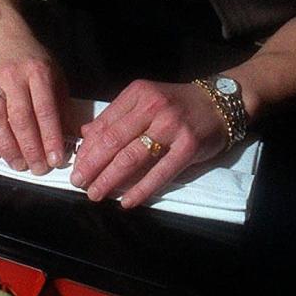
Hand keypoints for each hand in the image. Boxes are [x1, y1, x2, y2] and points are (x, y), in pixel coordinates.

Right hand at [0, 41, 69, 176]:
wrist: (3, 40)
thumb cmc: (34, 63)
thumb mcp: (55, 76)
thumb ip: (61, 105)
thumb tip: (68, 140)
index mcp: (38, 72)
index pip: (45, 110)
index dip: (50, 138)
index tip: (55, 160)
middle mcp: (12, 77)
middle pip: (19, 118)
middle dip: (30, 149)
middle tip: (37, 168)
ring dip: (7, 148)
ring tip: (18, 165)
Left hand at [70, 79, 229, 207]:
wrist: (219, 103)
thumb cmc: (176, 104)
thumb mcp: (144, 100)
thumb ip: (116, 116)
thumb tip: (84, 134)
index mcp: (137, 94)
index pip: (104, 124)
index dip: (87, 148)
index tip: (76, 166)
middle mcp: (152, 107)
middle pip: (113, 141)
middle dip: (92, 165)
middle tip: (79, 183)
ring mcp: (171, 127)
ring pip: (132, 157)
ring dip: (110, 179)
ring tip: (96, 194)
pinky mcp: (188, 147)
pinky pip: (160, 173)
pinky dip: (141, 189)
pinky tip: (127, 201)